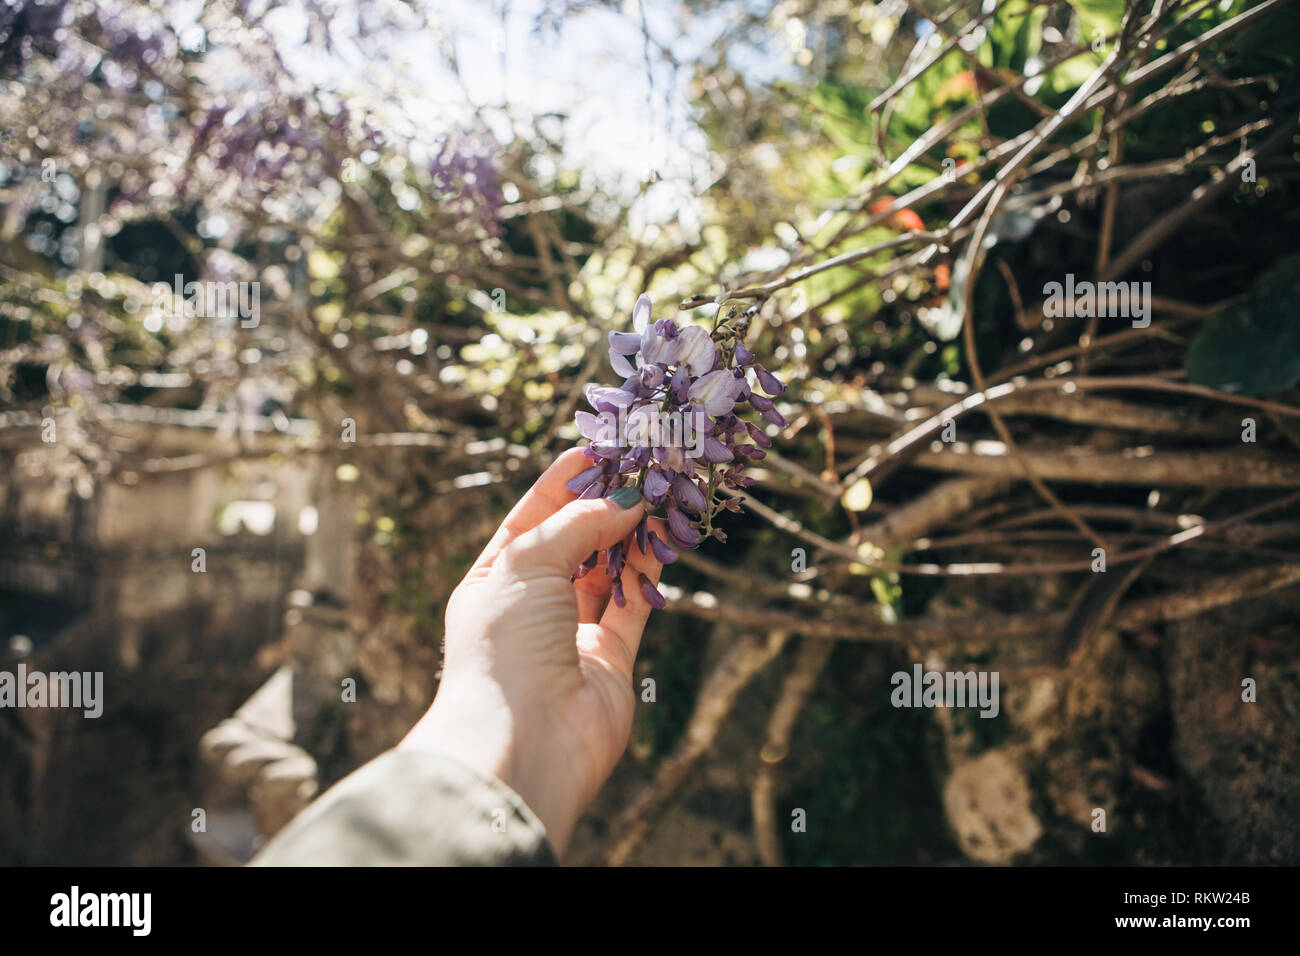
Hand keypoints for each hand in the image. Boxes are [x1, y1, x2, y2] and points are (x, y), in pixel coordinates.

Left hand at [398, 448, 664, 855]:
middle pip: (576, 540)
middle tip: (646, 463)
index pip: (532, 516)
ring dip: (635, 531)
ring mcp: (572, 632)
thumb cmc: (504, 645)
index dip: (566, 481)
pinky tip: (669, 532)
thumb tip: (625, 500)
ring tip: (665, 489)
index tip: (602, 446)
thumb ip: (578, 525)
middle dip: (608, 502)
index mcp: (494, 580)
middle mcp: (532, 605)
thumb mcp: (526, 564)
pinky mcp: (612, 657)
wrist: (525, 741)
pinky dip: (652, 567)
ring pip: (611, 568)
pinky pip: (635, 599)